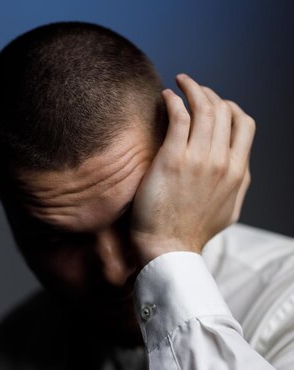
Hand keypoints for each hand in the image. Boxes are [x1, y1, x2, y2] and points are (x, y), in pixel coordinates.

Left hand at [130, 73, 254, 264]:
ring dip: (193, 88)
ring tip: (180, 82)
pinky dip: (174, 99)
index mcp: (237, 172)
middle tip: (193, 89)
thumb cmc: (192, 232)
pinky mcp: (172, 159)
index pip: (244, 123)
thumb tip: (239, 166)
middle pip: (224, 110)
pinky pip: (178, 116)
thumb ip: (237, 184)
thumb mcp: (228, 210)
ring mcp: (198, 159)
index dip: (231, 107)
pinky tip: (165, 96)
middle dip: (210, 93)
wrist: (167, 248)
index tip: (214, 105)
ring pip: (204, 107)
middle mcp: (222, 162)